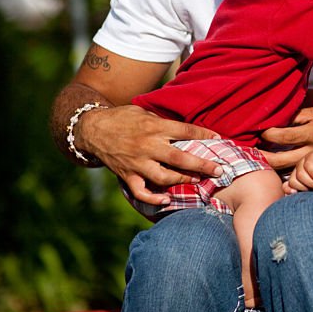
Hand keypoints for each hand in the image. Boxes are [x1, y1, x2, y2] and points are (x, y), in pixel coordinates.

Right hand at [74, 104, 222, 204]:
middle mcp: (147, 146)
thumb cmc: (123, 118)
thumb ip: (163, 122)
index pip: (185, 131)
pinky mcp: (126, 175)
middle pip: (179, 158)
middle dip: (202, 165)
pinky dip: (154, 198)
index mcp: (154, 127)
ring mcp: (136, 163)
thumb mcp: (145, 112)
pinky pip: (141, 192)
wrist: (92, 129)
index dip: (204, 135)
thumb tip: (187, 129)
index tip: (218, 138)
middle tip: (219, 170)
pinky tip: (168, 199)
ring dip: (183, 180)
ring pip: (164, 177)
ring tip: (198, 180)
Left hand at [259, 106, 312, 168]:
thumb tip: (281, 114)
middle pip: (279, 159)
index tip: (259, 130)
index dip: (267, 134)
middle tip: (247, 151)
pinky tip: (271, 166)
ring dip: (268, 165)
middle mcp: (311, 150)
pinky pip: (294, 173)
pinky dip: (281, 171)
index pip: (283, 136)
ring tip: (255, 158)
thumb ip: (302, 114)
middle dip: (261, 156)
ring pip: (284, 170)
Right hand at [284, 151, 312, 192]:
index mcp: (312, 157)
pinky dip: (289, 191)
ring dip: (304, 189)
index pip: (308, 165)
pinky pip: (286, 187)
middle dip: (312, 184)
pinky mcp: (294, 182)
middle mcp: (302, 164)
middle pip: (300, 175)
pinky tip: (297, 194)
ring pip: (293, 182)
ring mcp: (296, 173)